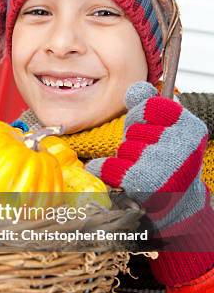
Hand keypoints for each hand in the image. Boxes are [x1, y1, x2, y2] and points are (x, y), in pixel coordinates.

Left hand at [86, 81, 207, 205]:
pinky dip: (102, 168)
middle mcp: (180, 147)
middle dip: (134, 140)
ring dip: (125, 157)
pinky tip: (108, 172)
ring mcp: (160, 166)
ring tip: (142, 169)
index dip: (142, 115)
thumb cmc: (171, 161)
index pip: (151, 105)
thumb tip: (135, 88)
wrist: (178, 204)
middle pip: (134, 129)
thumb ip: (151, 104)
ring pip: (123, 148)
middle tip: (147, 155)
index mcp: (191, 129)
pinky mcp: (140, 184)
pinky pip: (107, 166)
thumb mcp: (170, 129)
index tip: (147, 126)